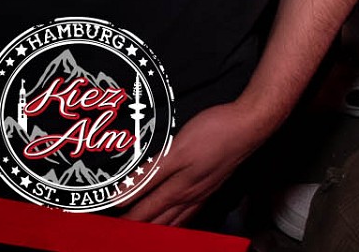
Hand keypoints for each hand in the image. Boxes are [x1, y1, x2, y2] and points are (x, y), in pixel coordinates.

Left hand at [120, 98, 272, 224]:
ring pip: (175, 221)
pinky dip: (177, 222)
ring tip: (143, 235)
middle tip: (119, 234)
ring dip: (157, 230)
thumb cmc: (217, 132)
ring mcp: (203, 192)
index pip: (143, 214)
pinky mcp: (212, 184)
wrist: (252, 123)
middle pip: (158, 223)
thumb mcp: (177, 150)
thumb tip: (121, 196)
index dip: (124, 222)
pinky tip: (176, 219)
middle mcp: (190, 197)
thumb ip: (149, 175)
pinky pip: (189, 213)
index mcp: (179, 190)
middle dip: (138, 230)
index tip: (106, 228)